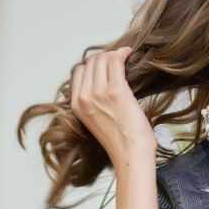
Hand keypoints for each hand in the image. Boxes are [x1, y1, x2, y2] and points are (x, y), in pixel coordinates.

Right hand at [71, 45, 156, 167]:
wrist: (131, 154)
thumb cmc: (120, 142)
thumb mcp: (96, 121)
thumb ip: (93, 102)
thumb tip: (102, 82)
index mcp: (77, 105)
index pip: (79, 71)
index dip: (93, 65)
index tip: (105, 66)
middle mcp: (84, 97)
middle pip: (90, 62)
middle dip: (105, 57)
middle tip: (118, 60)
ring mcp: (99, 92)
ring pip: (102, 58)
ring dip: (114, 55)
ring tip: (124, 58)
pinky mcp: (116, 90)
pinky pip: (115, 60)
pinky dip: (122, 53)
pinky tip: (130, 54)